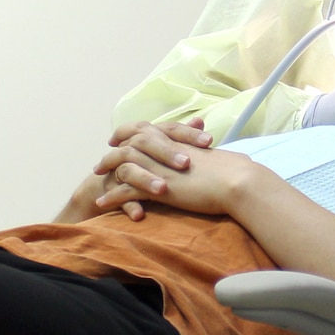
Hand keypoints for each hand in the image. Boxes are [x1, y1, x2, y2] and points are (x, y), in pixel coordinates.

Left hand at [92, 123, 270, 220]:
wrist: (238, 182)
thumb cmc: (236, 171)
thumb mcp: (219, 158)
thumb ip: (211, 157)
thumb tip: (222, 159)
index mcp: (177, 140)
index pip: (146, 130)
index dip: (130, 133)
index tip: (119, 139)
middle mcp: (164, 150)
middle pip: (128, 144)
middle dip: (112, 153)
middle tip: (101, 163)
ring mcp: (158, 167)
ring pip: (122, 164)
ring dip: (106, 171)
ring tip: (96, 180)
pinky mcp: (156, 187)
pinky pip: (125, 190)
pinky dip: (111, 196)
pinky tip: (101, 204)